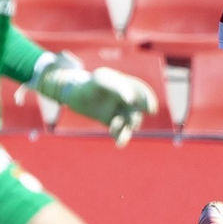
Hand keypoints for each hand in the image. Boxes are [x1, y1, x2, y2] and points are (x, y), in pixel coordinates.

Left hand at [33, 56, 158, 147]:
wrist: (72, 94)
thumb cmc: (87, 84)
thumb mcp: (100, 80)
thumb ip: (116, 87)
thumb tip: (130, 100)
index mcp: (125, 85)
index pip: (141, 91)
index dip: (148, 100)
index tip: (150, 110)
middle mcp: (124, 98)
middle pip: (136, 110)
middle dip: (135, 119)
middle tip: (132, 124)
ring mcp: (118, 110)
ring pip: (129, 123)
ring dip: (126, 131)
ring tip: (118, 138)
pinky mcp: (111, 121)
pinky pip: (120, 131)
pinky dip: (121, 137)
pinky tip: (118, 143)